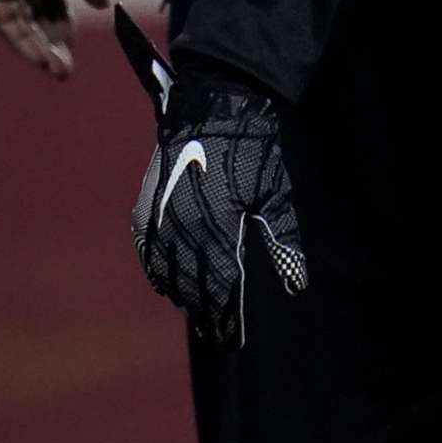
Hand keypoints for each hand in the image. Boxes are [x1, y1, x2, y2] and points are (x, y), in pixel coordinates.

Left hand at [0, 0, 108, 78]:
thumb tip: (101, 5)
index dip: (62, 21)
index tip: (73, 44)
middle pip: (35, 15)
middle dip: (50, 42)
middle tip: (64, 69)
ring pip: (20, 23)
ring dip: (38, 49)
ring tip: (57, 71)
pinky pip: (6, 21)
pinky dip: (22, 42)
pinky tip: (40, 59)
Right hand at [119, 11, 307, 346]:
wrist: (213, 105)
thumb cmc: (252, 150)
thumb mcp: (276, 195)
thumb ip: (283, 241)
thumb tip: (295, 283)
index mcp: (217, 228)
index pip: (221, 285)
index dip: (228, 313)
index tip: (234, 336)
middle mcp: (183, 228)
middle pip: (192, 283)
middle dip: (206, 311)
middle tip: (217, 333)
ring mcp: (160, 216)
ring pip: (166, 270)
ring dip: (181, 294)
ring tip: (195, 314)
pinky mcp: (147, 202)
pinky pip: (146, 248)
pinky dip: (154, 270)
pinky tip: (163, 284)